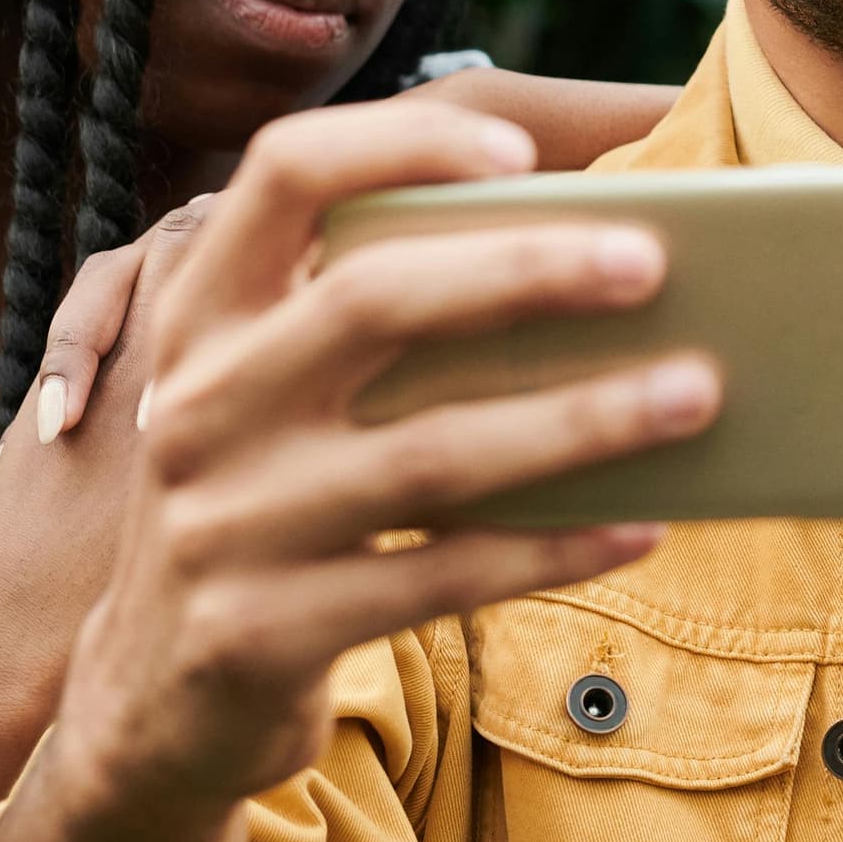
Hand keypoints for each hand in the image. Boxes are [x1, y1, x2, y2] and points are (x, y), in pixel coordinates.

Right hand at [47, 102, 723, 819]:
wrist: (148, 699)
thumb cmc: (262, 506)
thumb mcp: (270, 398)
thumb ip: (370, 324)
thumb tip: (581, 254)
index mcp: (203, 316)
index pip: (282, 173)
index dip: (399, 143)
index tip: (518, 151)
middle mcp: (196, 406)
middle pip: (372, 302)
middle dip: (523, 271)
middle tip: (649, 262)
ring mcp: (222, 525)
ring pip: (429, 453)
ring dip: (579, 420)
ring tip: (694, 393)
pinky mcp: (262, 632)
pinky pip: (441, 577)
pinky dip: (554, 548)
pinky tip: (641, 526)